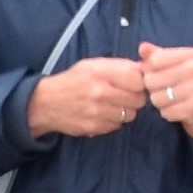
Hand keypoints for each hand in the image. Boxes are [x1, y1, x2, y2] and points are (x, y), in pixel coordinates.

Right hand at [28, 55, 151, 139]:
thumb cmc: (73, 80)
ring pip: (130, 115)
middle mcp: (100, 92)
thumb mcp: (93, 64)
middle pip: (138, 99)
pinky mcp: (95, 127)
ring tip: (113, 104)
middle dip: (136, 97)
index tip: (135, 82)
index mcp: (101, 71)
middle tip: (126, 95)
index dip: (140, 81)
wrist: (46, 103)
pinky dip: (114, 120)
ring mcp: (98, 112)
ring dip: (126, 110)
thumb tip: (146, 67)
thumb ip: (120, 65)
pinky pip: (117, 125)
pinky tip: (103, 113)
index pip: (138, 79)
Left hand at [137, 42, 192, 143]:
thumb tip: (142, 47)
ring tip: (170, 100)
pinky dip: (167, 113)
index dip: (149, 71)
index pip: (154, 60)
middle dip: (152, 89)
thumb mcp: (174, 65)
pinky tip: (177, 110)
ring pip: (156, 98)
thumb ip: (156, 55)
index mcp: (190, 55)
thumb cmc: (188, 84)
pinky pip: (166, 112)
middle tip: (164, 90)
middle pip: (151, 80)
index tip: (158, 75)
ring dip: (159, 102)